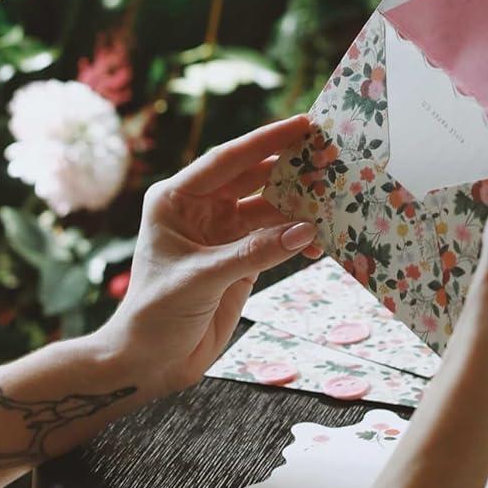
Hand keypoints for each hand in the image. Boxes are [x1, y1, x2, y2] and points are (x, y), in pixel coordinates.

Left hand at [106, 116, 320, 392]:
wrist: (150, 362)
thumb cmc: (156, 315)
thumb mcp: (202, 279)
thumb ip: (253, 254)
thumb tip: (305, 230)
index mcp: (176, 199)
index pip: (226, 161)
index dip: (265, 142)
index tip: (302, 125)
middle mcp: (201, 210)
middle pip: (253, 179)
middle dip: (291, 170)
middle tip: (331, 158)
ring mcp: (223, 235)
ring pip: (270, 210)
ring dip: (300, 207)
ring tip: (336, 199)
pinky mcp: (241, 262)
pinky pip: (277, 241)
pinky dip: (299, 240)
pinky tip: (321, 241)